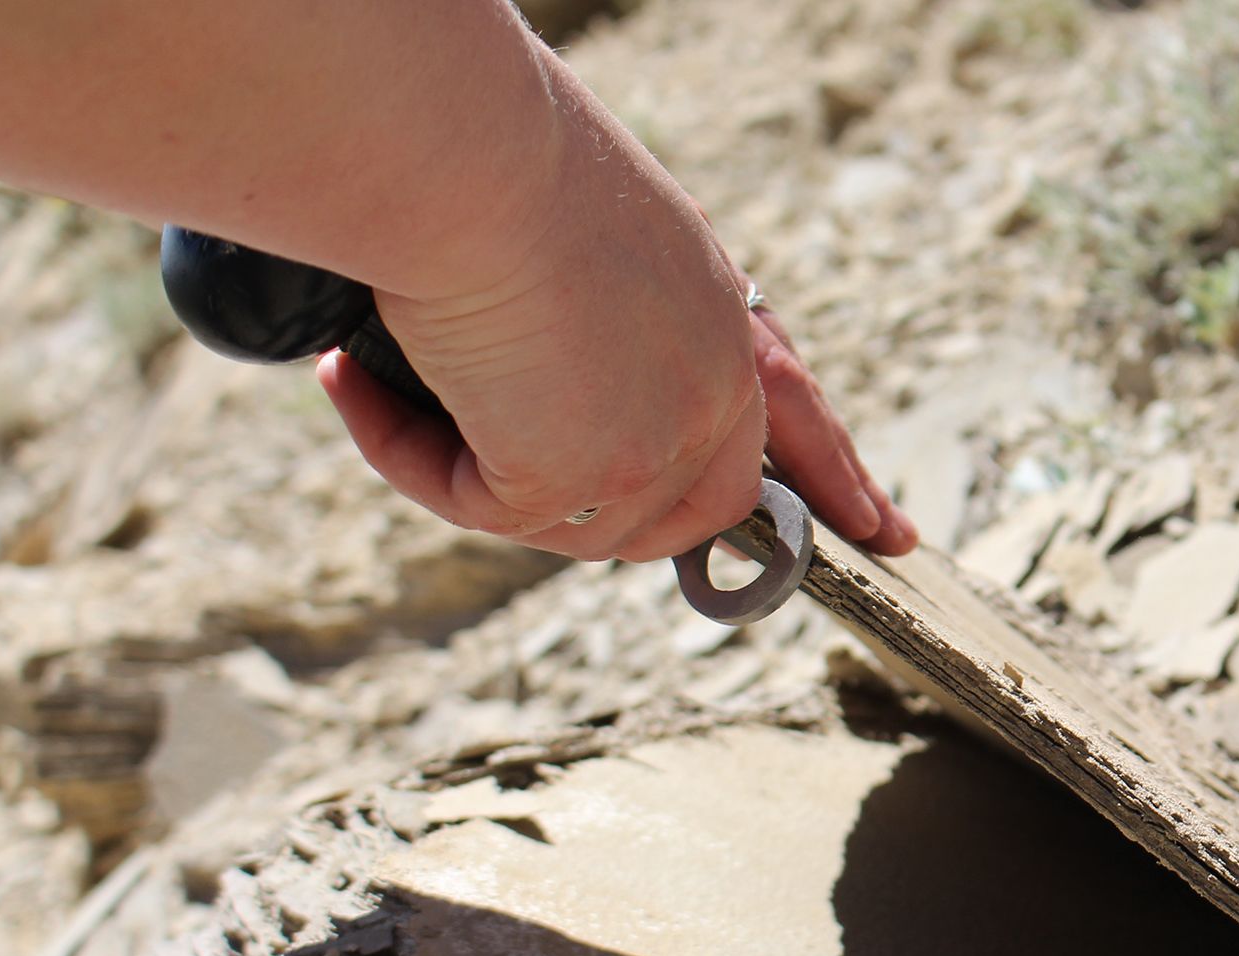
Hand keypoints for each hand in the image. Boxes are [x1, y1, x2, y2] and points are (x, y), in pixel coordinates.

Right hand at [313, 60, 912, 563]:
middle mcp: (713, 381)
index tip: (884, 528)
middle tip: (532, 492)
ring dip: (472, 466)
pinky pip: (479, 507)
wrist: (453, 145)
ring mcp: (657, 442)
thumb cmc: (479, 143)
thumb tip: (539, 358)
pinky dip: (408, 456)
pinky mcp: (576, 479)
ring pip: (576, 522)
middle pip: (705, 502)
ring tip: (392, 374)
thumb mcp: (572, 226)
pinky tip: (354, 380)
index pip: (793, 408)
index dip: (831, 472)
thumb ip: (596, 309)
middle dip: (629, 513)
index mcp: (718, 307)